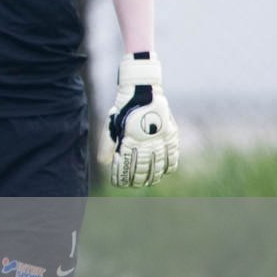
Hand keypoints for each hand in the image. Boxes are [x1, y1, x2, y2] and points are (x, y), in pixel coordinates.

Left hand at [96, 54, 179, 186]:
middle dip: (137, 180)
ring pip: (159, 165)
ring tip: (148, 183)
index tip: (118, 184)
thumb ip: (107, 144)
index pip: (126, 164)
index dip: (122, 176)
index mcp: (130, 137)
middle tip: (132, 186)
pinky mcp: (171, 134)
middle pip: (143, 168)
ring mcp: (161, 137)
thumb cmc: (123, 108)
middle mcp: (147, 139)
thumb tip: (102, 163)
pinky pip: (173, 155)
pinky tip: (164, 173)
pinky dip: (169, 166)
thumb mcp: (111, 124)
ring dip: (153, 176)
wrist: (142, 90)